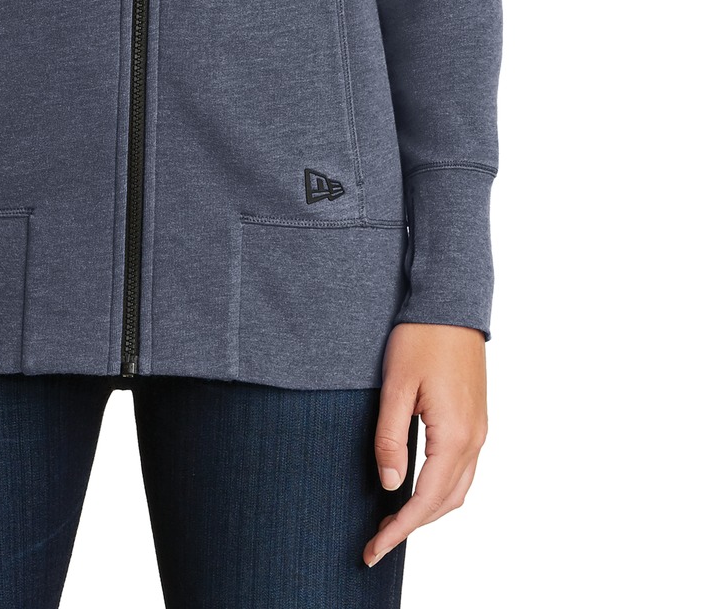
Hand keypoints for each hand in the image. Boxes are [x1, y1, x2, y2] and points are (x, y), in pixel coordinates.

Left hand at [363, 322, 488, 568]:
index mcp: (454, 435)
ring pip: (459, 489)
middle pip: (446, 503)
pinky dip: (441, 490)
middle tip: (377, 540)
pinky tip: (417, 487)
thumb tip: (390, 485)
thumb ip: (390, 437)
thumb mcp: (396, 385)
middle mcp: (474, 439)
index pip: (425, 500)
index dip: (399, 529)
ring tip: (393, 520)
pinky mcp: (476, 419)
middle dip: (412, 526)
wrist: (452, 302)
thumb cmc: (421, 337)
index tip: (374, 550)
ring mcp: (479, 430)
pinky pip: (463, 469)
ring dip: (429, 511)